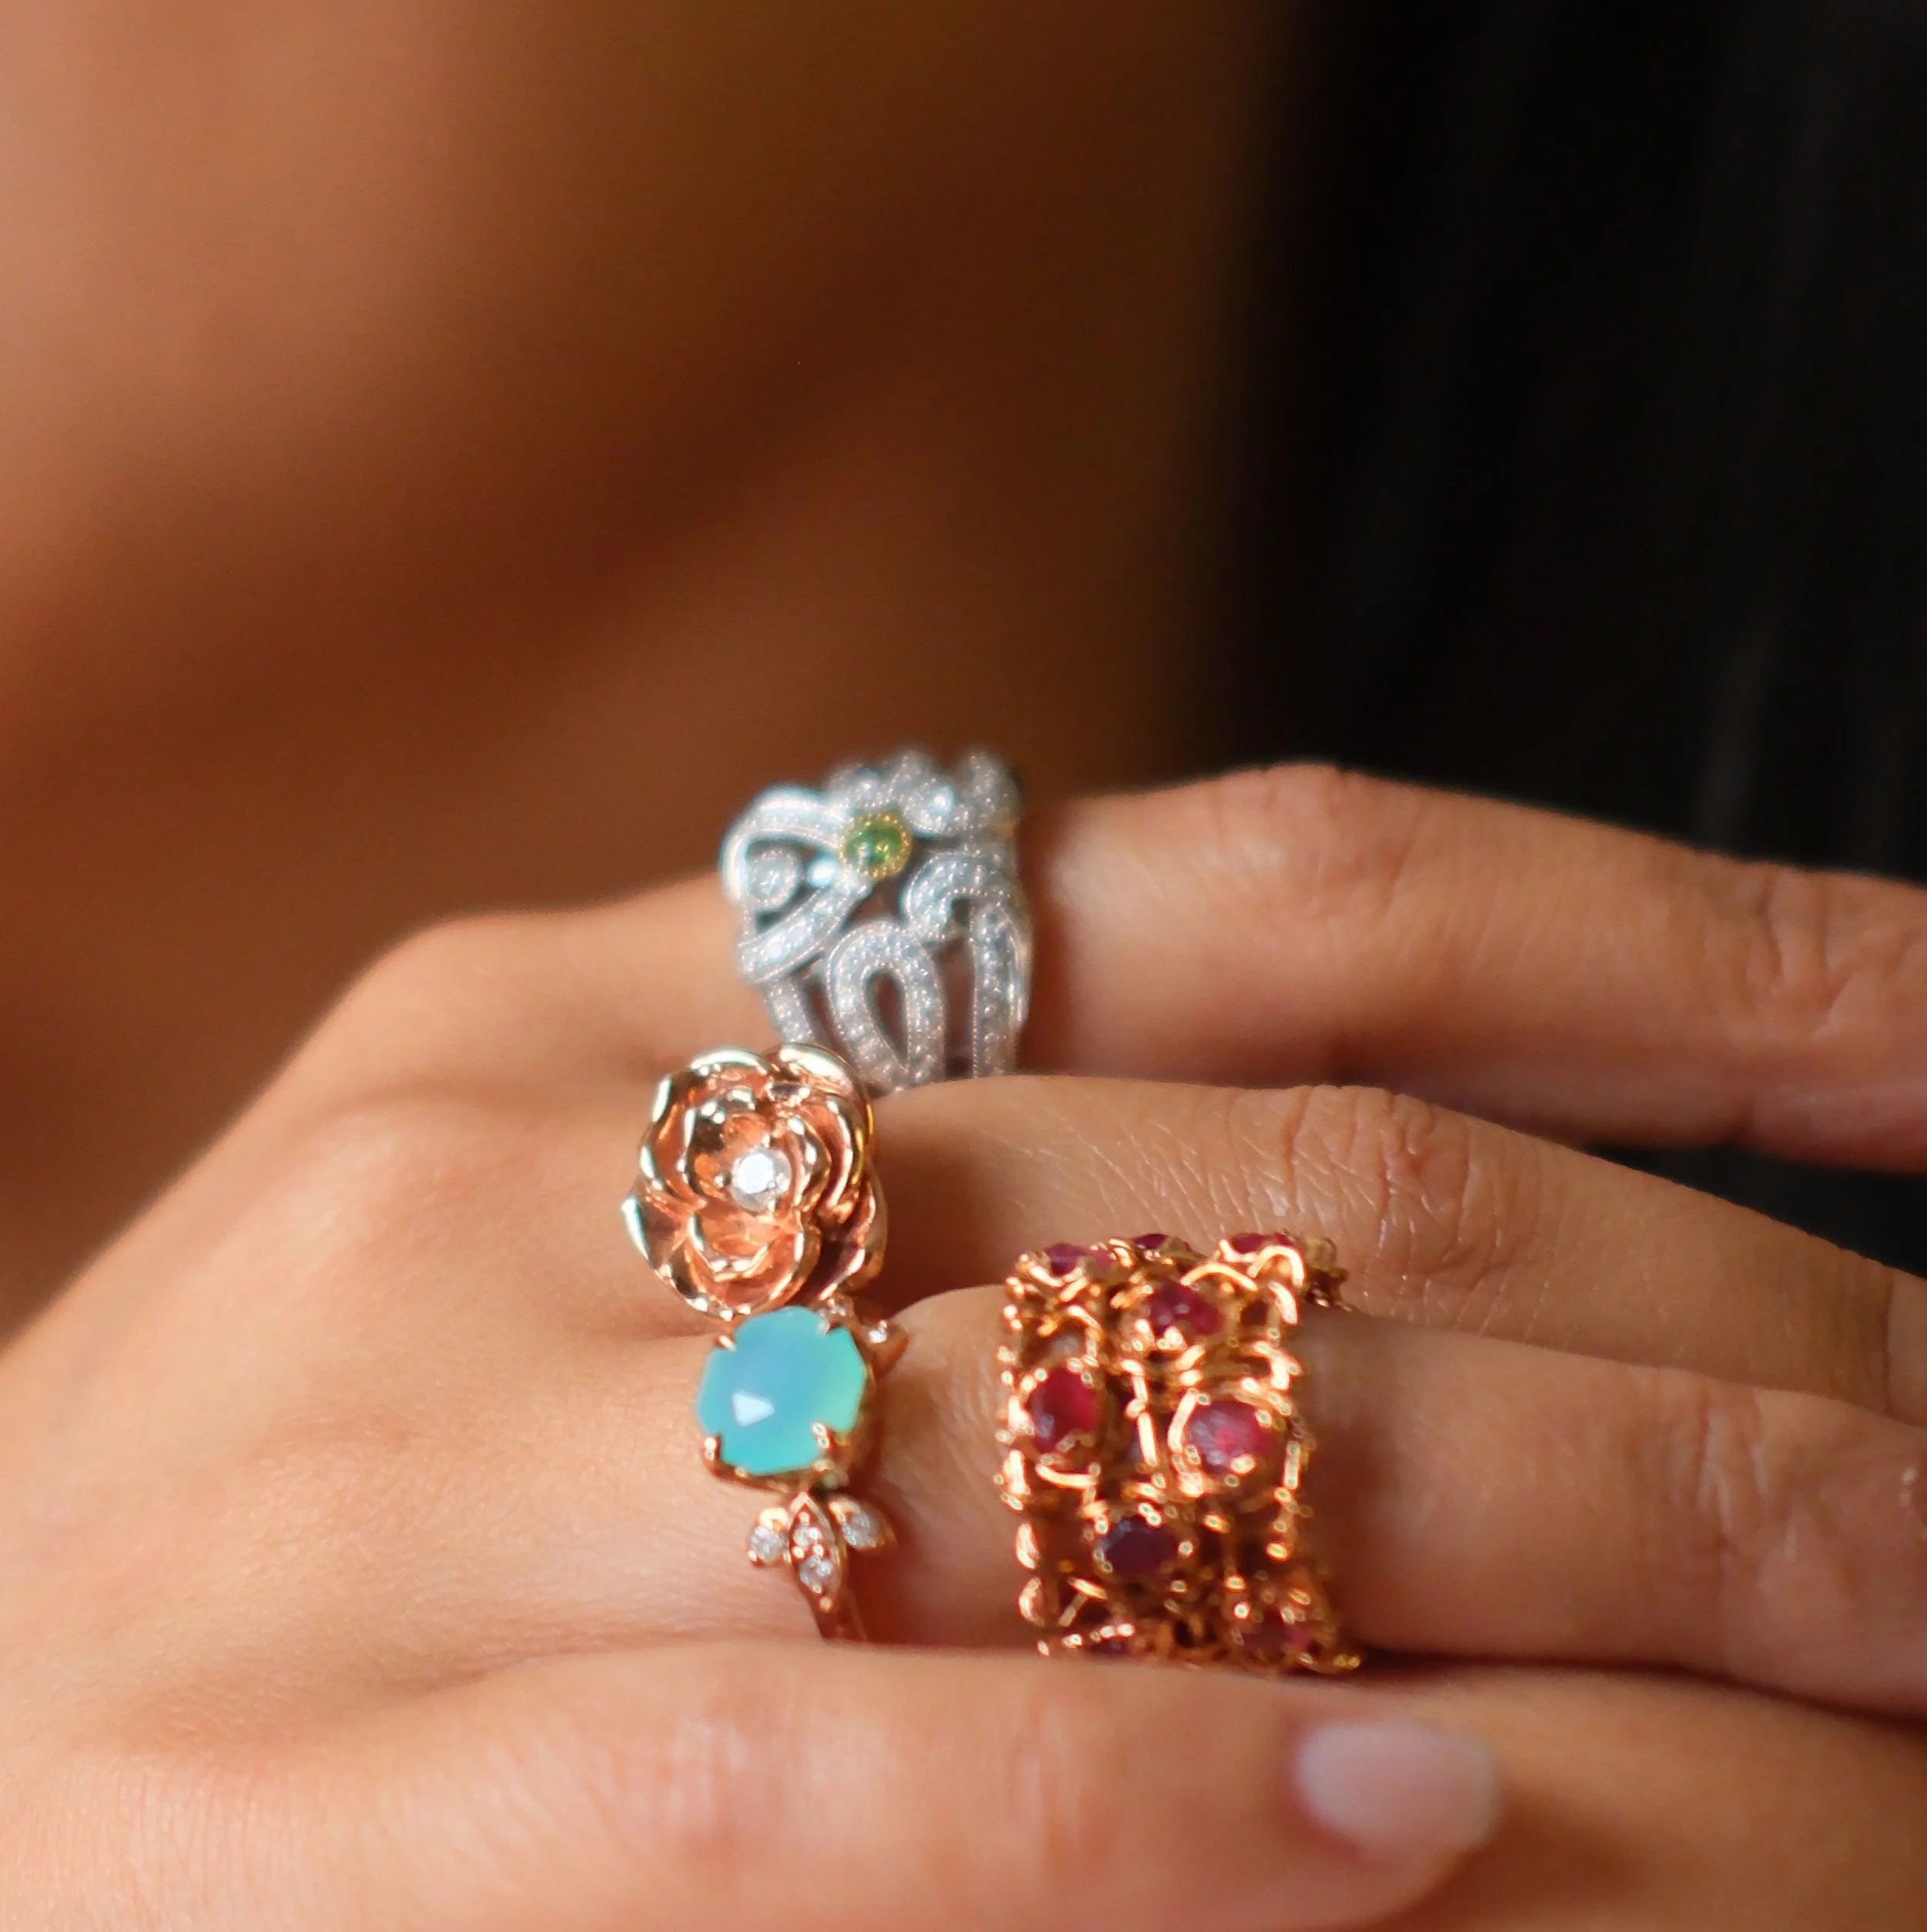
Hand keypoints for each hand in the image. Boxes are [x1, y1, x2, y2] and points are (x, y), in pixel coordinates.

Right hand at [2, 766, 1922, 1924]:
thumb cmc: (311, 1519)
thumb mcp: (587, 1259)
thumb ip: (939, 1211)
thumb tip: (1393, 1233)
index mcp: (625, 984)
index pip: (1268, 891)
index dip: (1668, 942)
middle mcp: (539, 1159)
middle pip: (1294, 1198)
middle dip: (1728, 1334)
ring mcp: (407, 1463)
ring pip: (1145, 1474)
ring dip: (1597, 1565)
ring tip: (1901, 1642)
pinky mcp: (314, 1800)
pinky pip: (839, 1770)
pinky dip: (1172, 1809)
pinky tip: (1462, 1827)